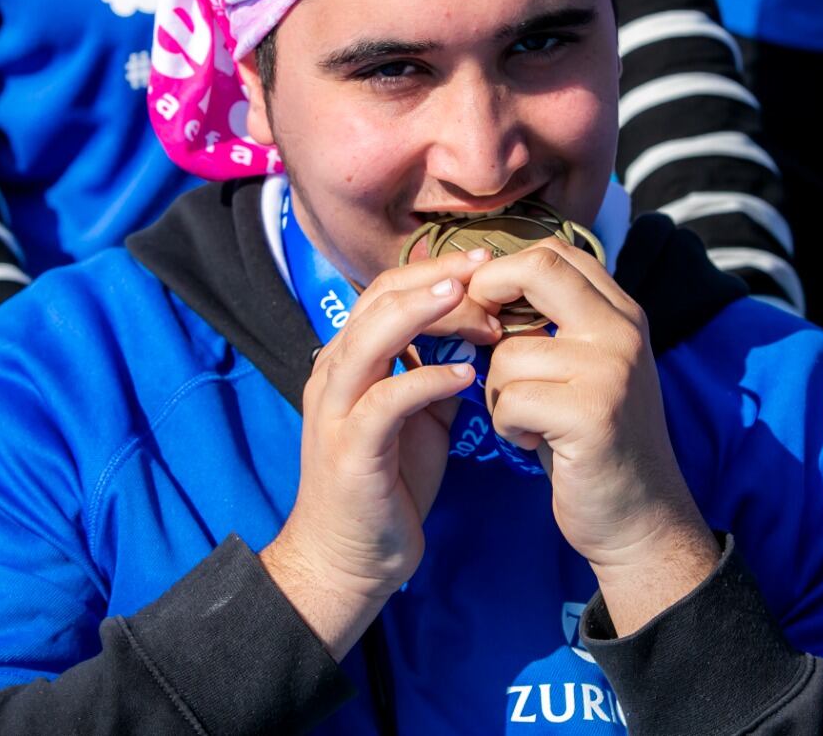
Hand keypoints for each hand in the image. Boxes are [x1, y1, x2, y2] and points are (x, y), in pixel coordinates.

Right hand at [260, 248, 498, 657]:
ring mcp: (337, 409)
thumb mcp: (420, 417)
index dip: (435, 271)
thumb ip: (437, 371)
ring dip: (423, 313)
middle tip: (487, 266)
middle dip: (435, 278)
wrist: (349, 559)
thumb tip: (478, 333)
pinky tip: (465, 375)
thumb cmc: (387, 485)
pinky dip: (425, 380)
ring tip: (471, 300)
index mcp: (350, 360)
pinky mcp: (350, 449)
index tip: (486, 263)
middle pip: (379, 300)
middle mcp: (335, 373)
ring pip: (372, 338)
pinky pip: (386, 401)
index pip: (387, 291)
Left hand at [470, 242, 718, 633]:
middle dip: (487, 298)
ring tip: (525, 420)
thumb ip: (555, 325)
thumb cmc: (594, 442)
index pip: (555, 252)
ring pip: (508, 352)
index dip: (503, 268)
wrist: (640, 518)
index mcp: (621, 313)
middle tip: (477, 340)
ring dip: (497, 392)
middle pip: (537, 269)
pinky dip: (507, 425)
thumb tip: (480, 283)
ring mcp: (611, 369)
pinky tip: (531, 442)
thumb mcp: (586, 368)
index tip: (479, 304)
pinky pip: (511, 399)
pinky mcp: (592, 413)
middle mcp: (622, 330)